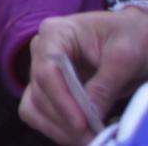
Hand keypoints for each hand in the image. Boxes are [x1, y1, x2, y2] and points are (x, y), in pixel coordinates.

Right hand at [20, 8, 147, 144]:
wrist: (135, 36)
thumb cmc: (130, 36)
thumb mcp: (124, 57)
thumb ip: (105, 85)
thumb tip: (91, 115)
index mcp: (55, 33)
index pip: (47, 69)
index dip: (61, 99)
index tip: (81, 124)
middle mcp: (41, 51)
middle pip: (39, 91)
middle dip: (63, 119)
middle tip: (91, 139)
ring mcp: (43, 70)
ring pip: (34, 105)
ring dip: (57, 127)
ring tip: (86, 140)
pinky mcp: (50, 88)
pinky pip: (39, 111)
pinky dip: (55, 127)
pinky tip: (76, 136)